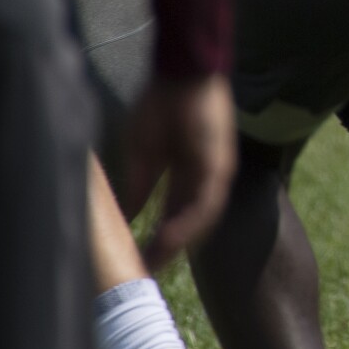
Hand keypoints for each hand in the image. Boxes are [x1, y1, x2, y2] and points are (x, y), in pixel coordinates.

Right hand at [120, 74, 236, 269]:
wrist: (180, 76)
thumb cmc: (160, 108)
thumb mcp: (143, 154)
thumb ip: (140, 186)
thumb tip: (129, 214)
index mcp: (187, 176)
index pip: (173, 215)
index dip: (157, 238)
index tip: (138, 259)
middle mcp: (204, 179)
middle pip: (189, 223)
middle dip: (168, 249)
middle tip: (146, 273)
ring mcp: (215, 173)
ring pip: (199, 219)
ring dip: (176, 243)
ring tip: (153, 263)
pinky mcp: (219, 165)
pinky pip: (206, 202)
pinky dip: (187, 223)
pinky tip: (168, 239)